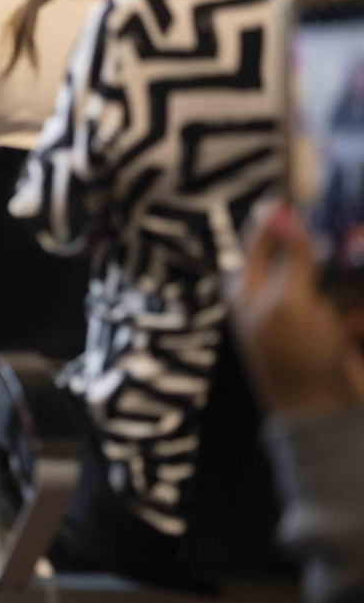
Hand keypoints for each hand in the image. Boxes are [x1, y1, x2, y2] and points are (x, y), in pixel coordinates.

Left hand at [228, 201, 363, 413]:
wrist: (326, 417)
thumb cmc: (297, 360)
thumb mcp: (290, 304)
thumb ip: (291, 257)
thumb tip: (281, 209)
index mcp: (250, 284)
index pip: (265, 232)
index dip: (288, 209)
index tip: (316, 185)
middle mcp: (278, 291)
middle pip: (311, 248)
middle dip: (335, 251)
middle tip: (355, 244)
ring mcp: (311, 308)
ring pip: (340, 273)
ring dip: (351, 290)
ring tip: (344, 322)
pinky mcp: (339, 324)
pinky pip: (354, 301)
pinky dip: (358, 313)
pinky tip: (354, 332)